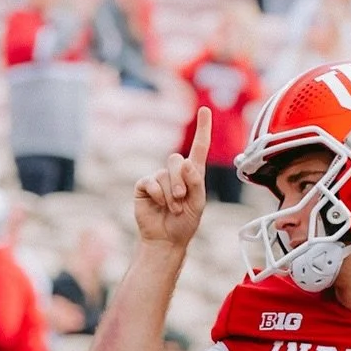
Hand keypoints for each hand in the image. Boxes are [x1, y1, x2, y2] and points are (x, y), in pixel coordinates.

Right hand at [133, 108, 209, 249]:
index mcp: (192, 174)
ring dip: (171, 195)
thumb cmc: (185, 223)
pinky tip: (159, 205)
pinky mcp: (145, 186)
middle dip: (181, 182)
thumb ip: (196, 182)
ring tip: (173, 209)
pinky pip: (151, 182)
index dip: (202, 129)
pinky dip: (158, 195)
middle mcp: (175, 172)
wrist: (166, 240)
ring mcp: (159, 178)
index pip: (199, 147)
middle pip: (177, 160)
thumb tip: (187, 162)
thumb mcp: (198, 203)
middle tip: (182, 200)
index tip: (205, 110)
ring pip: (165, 174)